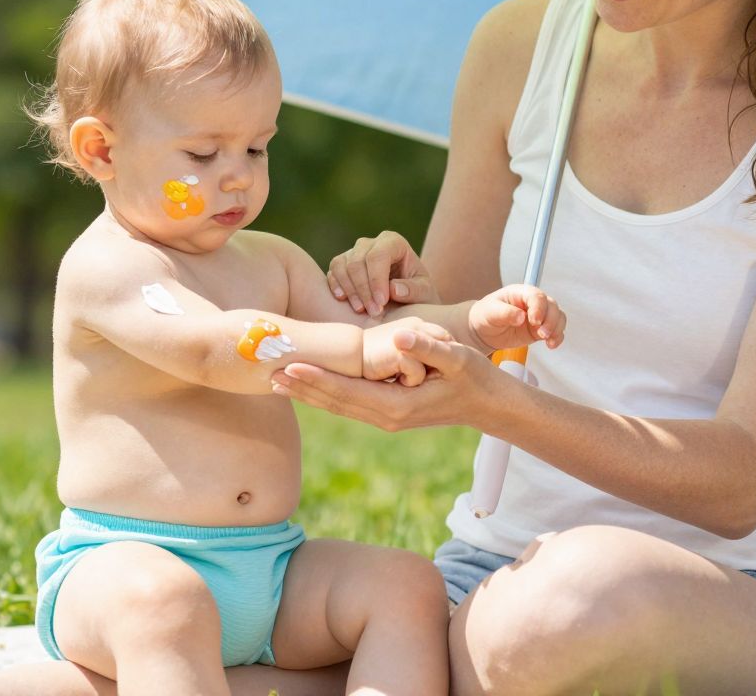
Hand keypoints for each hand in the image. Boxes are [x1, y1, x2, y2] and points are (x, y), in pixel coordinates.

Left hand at [275, 329, 505, 431]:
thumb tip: (402, 338)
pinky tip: (308, 385)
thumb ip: (430, 349)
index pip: (347, 391)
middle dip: (300, 387)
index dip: (316, 378)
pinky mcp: (388, 412)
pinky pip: (348, 404)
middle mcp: (385, 416)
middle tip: (265, 372)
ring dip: (307, 392)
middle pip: (333, 402)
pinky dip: (325, 393)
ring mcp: (386, 417)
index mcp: (397, 406)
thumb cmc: (477, 378)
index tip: (288, 366)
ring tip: (276, 380)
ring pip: (337, 405)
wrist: (490, 406)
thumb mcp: (458, 359)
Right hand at [328, 230, 438, 316]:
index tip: (382, 303)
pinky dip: (336, 286)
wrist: (406, 299)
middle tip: (374, 312)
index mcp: (394, 242)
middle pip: (358, 260)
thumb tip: (393, 289)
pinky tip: (343, 300)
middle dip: (364, 289)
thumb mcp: (424, 293)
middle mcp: (372, 243)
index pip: (379, 255)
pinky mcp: (342, 264)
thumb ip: (413, 290)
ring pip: (342, 265)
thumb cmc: (418, 293)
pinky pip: (333, 271)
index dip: (377, 279)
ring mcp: (355, 252)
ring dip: (350, 290)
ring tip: (361, 310)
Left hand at [469, 284, 564, 352]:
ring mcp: (539, 316)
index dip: (539, 308)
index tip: (534, 321)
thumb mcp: (491, 312)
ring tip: (547, 340)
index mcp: (521, 293)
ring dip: (556, 329)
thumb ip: (505, 312)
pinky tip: (551, 344)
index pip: (537, 296)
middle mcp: (533, 303)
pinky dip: (557, 337)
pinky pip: (556, 331)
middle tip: (541, 333)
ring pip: (557, 317)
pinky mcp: (540, 329)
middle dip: (550, 320)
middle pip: (551, 306)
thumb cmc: (486, 315)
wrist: (484, 331)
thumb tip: (521, 316)